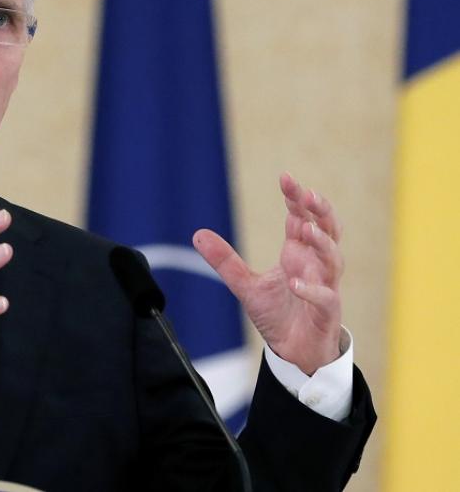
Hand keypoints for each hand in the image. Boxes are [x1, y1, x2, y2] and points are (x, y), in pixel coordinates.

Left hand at [193, 173, 342, 374]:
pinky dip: (312, 289)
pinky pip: (325, 297)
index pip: (302, 218)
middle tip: (307, 194)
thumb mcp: (245, 285)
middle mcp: (315, 265)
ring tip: (304, 228)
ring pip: (333, 258)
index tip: (286, 178)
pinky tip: (294, 283)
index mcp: (298, 254)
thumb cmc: (278, 314)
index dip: (297, 198)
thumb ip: (225, 261)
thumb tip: (198, 234)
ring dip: (321, 242)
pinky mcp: (327, 311)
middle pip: (327, 229)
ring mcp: (325, 286)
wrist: (293, 352)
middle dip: (320, 210)